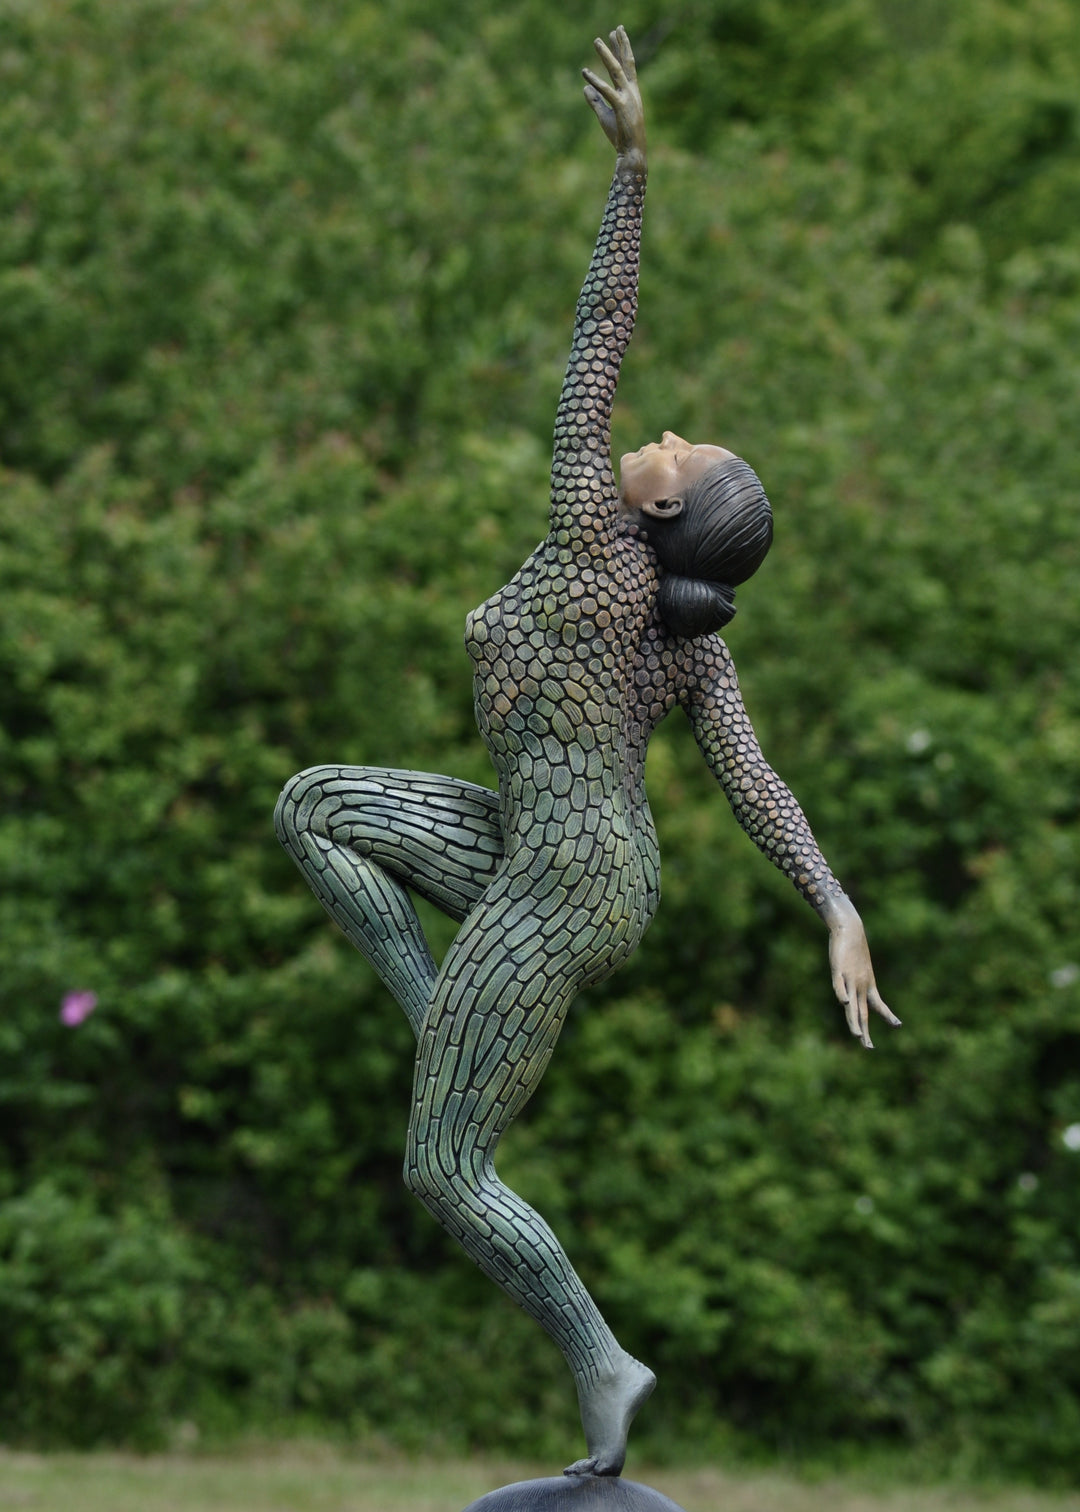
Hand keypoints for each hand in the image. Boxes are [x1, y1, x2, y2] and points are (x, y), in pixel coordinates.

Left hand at [582, 27, 645, 168]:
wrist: (631, 152)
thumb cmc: (620, 135)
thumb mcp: (604, 115)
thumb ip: (595, 100)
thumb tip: (585, 87)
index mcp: (631, 92)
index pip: (627, 66)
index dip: (622, 49)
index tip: (617, 34)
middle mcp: (632, 91)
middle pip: (626, 62)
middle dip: (620, 45)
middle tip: (615, 28)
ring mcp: (628, 98)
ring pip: (616, 71)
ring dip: (606, 54)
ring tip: (597, 41)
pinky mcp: (621, 107)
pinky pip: (606, 91)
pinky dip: (595, 81)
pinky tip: (585, 72)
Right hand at [826, 899, 899, 1048]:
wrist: (850, 929)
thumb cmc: (854, 949)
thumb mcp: (859, 967)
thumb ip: (857, 981)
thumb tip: (854, 993)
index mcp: (868, 985)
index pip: (879, 1005)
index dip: (888, 1015)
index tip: (898, 1025)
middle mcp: (861, 985)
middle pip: (863, 1012)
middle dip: (864, 1031)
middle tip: (869, 1047)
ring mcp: (850, 978)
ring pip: (852, 1005)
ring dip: (854, 1021)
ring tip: (857, 1036)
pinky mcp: (838, 970)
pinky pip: (839, 985)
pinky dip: (842, 994)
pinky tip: (845, 1003)